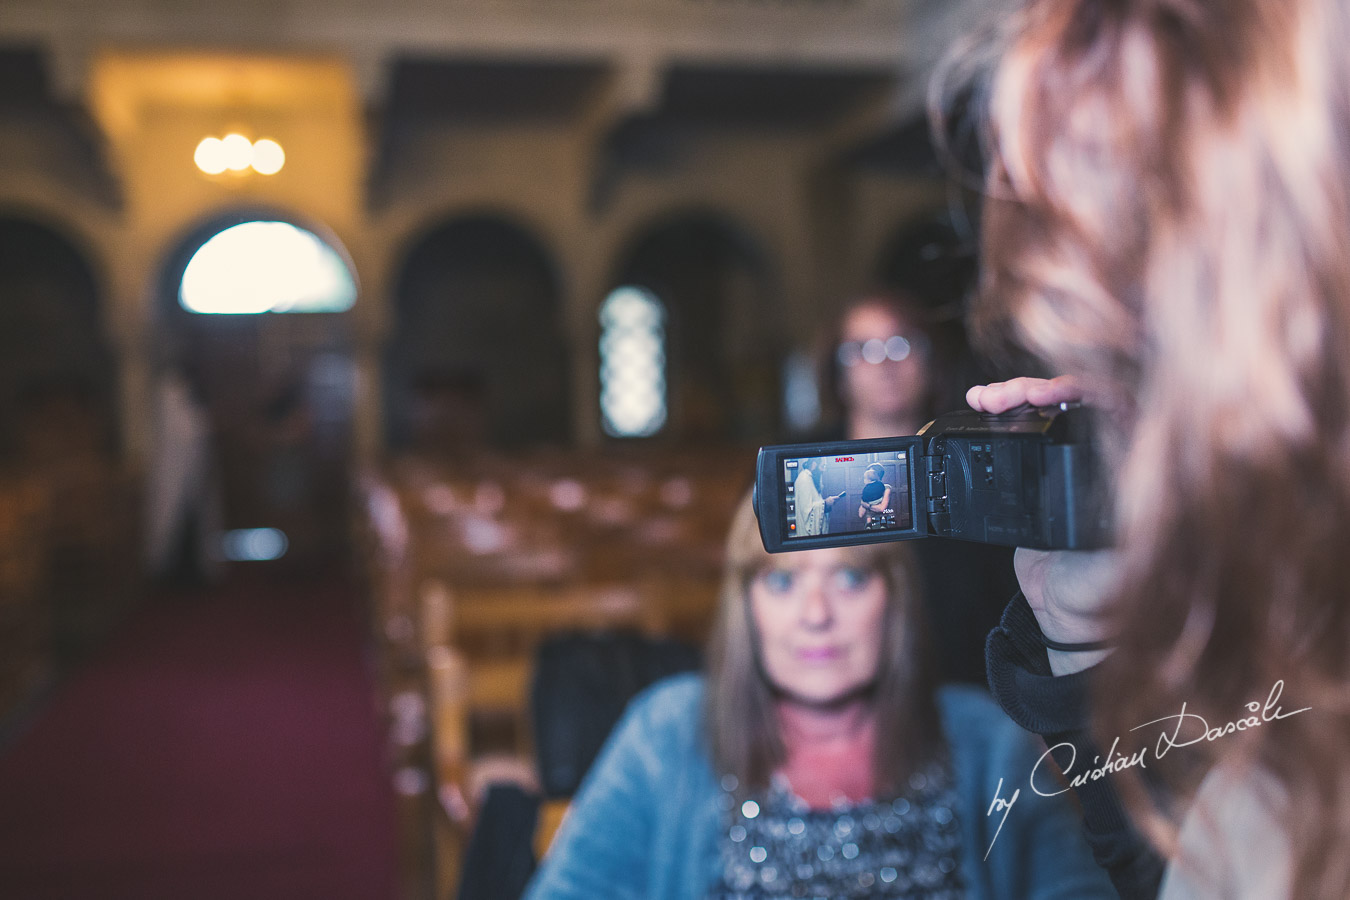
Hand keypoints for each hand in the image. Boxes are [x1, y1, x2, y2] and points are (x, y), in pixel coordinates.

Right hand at [969, 376, 1117, 673]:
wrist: (1066, 620)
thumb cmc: (1103, 599)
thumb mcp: (1116, 571)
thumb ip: (1123, 539)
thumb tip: (1130, 486)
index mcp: (1138, 470)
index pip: (1119, 408)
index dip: (1084, 392)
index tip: (1047, 396)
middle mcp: (1111, 456)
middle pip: (1079, 400)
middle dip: (1038, 388)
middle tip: (1004, 397)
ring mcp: (1075, 461)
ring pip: (1050, 409)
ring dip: (1017, 395)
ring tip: (983, 398)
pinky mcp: (1042, 473)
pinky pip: (1025, 431)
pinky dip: (1003, 415)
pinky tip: (981, 407)